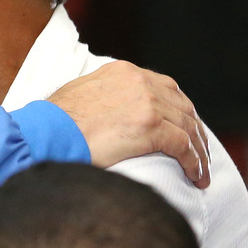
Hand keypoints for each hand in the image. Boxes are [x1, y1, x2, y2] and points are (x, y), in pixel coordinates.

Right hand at [50, 60, 209, 187]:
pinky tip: (195, 176)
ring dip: (199, 151)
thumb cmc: (54, 122)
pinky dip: (194, 162)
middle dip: (195, 131)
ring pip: (189, 127)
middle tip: (200, 153)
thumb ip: (105, 95)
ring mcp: (148, 102)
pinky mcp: (151, 126)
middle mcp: (140, 81)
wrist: (47, 133)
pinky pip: (184, 146)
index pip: (166, 87)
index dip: (180, 111)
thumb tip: (114, 113)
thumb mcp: (81, 94)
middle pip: (183, 106)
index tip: (184, 128)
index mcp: (123, 71)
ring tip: (200, 172)